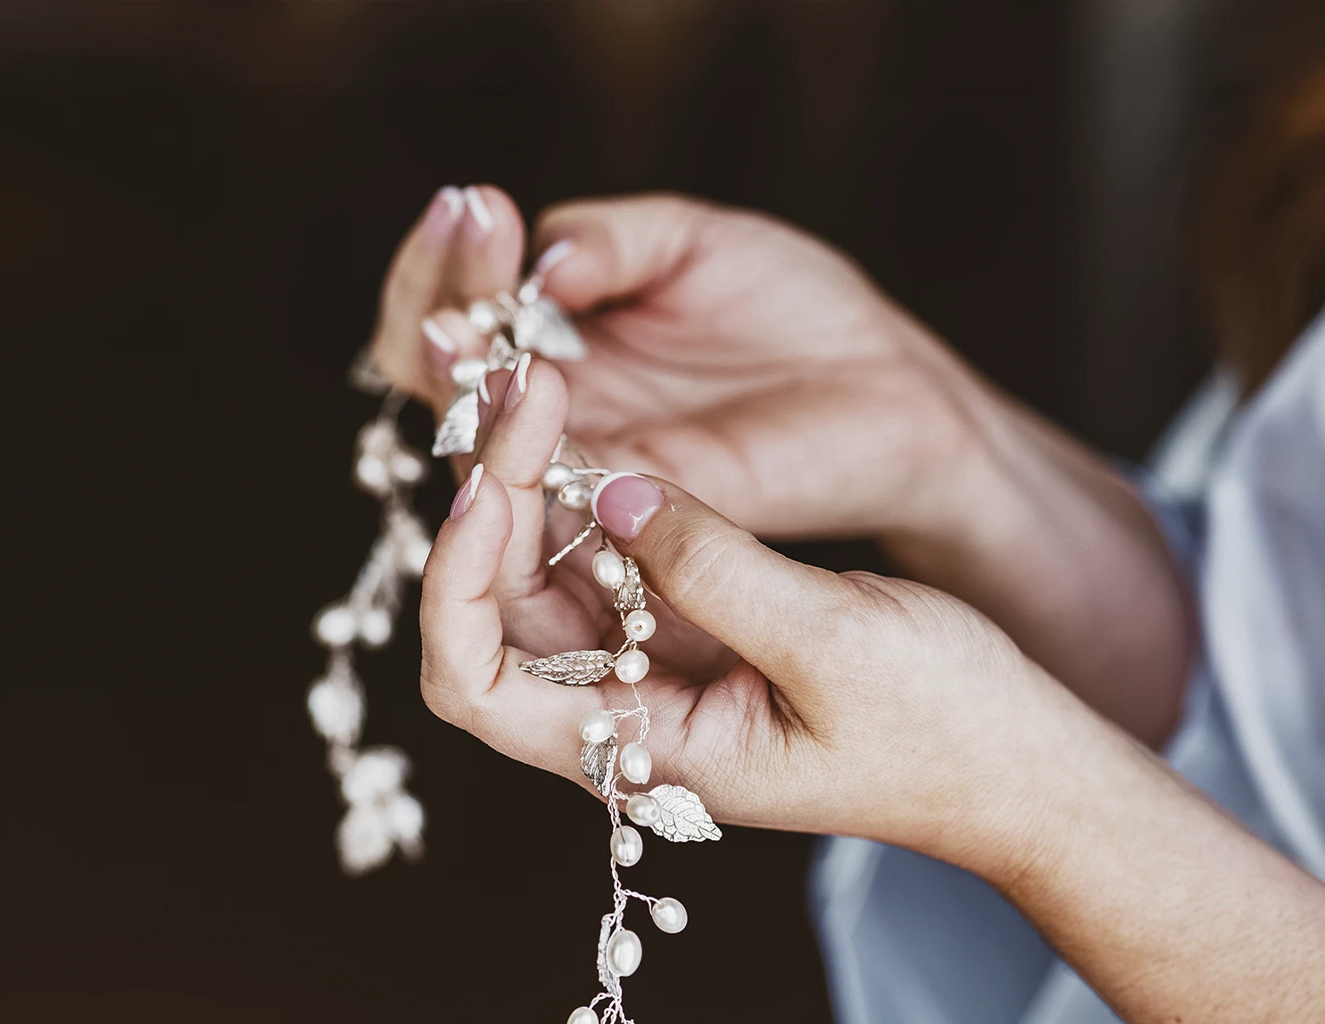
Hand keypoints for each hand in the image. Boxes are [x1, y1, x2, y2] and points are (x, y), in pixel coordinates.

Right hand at [371, 187, 994, 544]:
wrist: (887, 387)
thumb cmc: (794, 308)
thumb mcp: (693, 242)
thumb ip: (611, 242)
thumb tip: (538, 261)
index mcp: (552, 338)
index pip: (456, 307)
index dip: (448, 259)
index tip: (474, 204)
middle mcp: (550, 409)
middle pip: (438, 374)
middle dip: (437, 299)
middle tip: (470, 234)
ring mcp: (582, 467)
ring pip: (474, 438)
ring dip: (460, 372)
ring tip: (468, 315)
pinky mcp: (629, 517)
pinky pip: (548, 493)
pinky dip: (520, 442)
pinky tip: (525, 378)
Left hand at [418, 367, 1056, 861]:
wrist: (1020, 760)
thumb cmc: (944, 731)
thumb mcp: (836, 646)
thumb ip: (716, 570)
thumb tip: (613, 489)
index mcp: (644, 750)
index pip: (474, 684)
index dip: (451, 584)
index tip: (485, 487)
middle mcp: (625, 713)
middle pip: (493, 607)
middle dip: (490, 494)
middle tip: (520, 380)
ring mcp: (655, 666)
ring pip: (542, 569)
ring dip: (531, 476)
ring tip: (537, 374)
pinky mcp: (695, 623)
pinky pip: (610, 549)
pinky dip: (594, 483)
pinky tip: (595, 411)